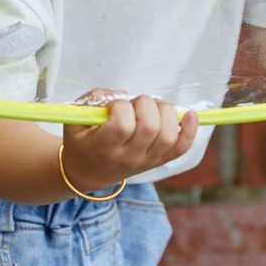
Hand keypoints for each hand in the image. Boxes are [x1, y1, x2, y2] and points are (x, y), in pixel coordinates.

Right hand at [62, 94, 197, 192]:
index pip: (123, 126)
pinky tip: (190, 114)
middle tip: (133, 104)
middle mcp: (128, 158)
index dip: (121, 107)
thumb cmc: (82, 140)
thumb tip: (121, 95)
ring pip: (169, 135)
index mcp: (103, 148)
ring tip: (151, 107)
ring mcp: (146, 161)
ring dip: (165, 112)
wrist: (89, 171)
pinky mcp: (159, 160)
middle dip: (145, 104)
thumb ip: (93, 100)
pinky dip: (190, 130)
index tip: (113, 105)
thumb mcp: (75, 119)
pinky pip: (181, 148)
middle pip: (151, 128)